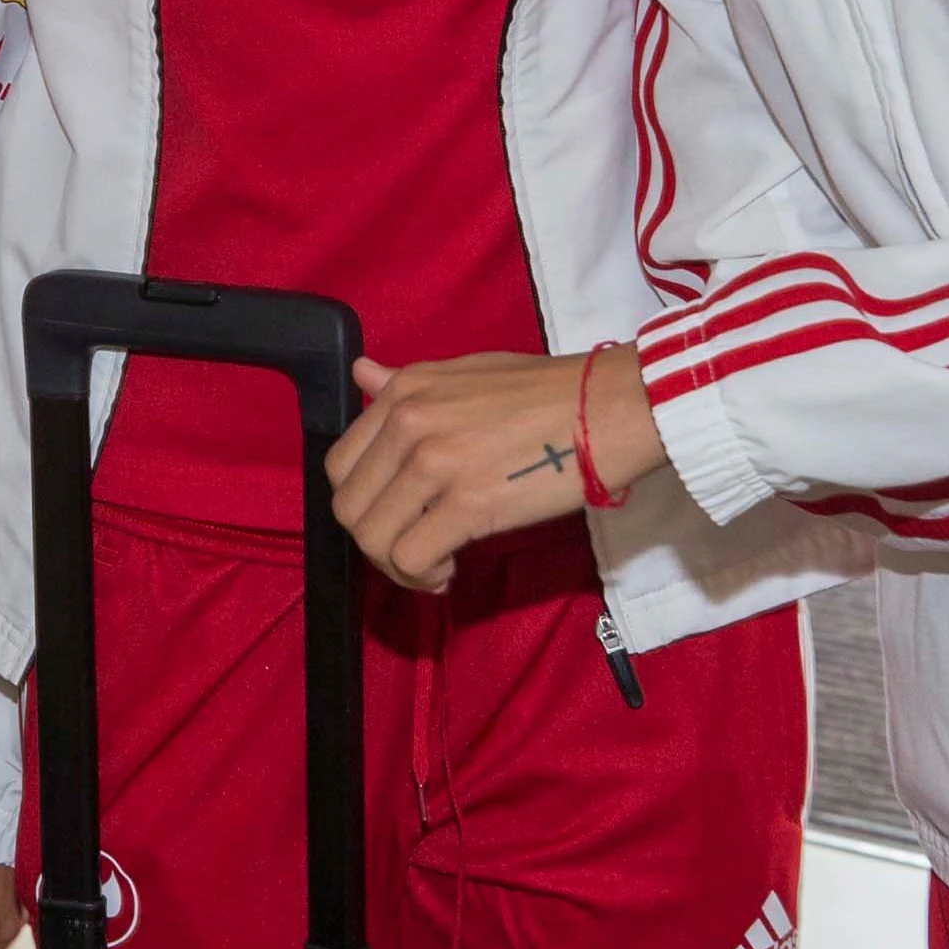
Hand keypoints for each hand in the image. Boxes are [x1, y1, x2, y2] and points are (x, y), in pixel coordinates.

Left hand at [326, 348, 664, 593]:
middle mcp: (408, 422)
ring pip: (373, 539)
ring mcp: (434, 462)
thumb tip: (362, 372)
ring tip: (433, 568)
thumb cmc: (549, 391)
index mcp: (404, 391)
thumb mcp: (467, 371)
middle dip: (375, 542)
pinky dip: (422, 577)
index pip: (341, 464)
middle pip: (349, 507)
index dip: (362, 504)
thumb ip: (408, 382)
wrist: (608, 407)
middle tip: (413, 551)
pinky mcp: (466, 502)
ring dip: (396, 567)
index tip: (395, 518)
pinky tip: (447, 573)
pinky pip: (411, 558)